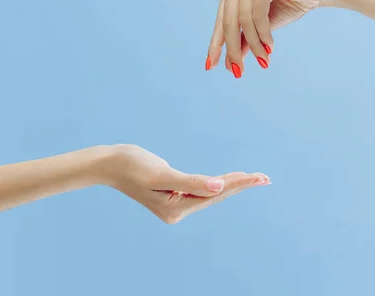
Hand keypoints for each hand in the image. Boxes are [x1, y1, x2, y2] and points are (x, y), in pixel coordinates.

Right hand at [98, 145, 269, 223]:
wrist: (109, 164)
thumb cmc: (131, 165)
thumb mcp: (161, 174)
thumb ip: (191, 182)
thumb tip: (218, 186)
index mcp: (176, 208)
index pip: (214, 193)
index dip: (238, 183)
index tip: (259, 177)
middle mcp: (177, 211)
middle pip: (215, 195)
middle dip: (240, 185)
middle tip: (265, 178)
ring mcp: (175, 204)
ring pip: (209, 192)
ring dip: (231, 184)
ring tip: (254, 178)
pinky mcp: (173, 194)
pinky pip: (200, 189)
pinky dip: (216, 182)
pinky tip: (228, 180)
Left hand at [206, 0, 337, 77]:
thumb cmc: (289, 3)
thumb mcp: (261, 25)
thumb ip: (244, 40)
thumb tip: (228, 65)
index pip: (221, 18)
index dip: (216, 43)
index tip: (210, 66)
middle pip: (229, 20)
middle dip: (232, 49)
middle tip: (237, 72)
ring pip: (243, 20)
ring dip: (254, 44)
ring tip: (264, 60)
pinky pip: (257, 15)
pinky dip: (263, 34)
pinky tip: (271, 46)